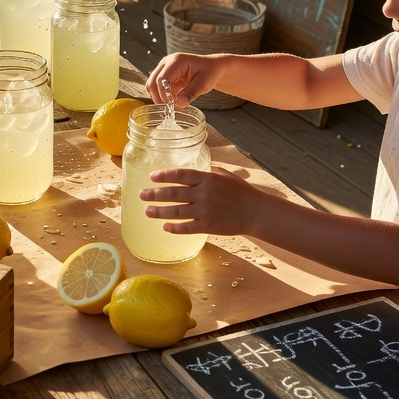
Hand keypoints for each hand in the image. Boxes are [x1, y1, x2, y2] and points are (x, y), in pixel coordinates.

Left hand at [140, 162, 261, 236]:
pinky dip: (174, 228)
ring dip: (159, 211)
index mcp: (207, 179)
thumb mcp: (225, 175)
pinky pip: (186, 228)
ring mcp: (205, 211)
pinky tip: (165, 226)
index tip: (152, 177)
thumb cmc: (241, 192)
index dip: (164, 176)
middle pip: (173, 193)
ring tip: (147, 211)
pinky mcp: (208, 226)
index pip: (181, 175)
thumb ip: (208, 172)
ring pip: (176, 212)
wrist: (256, 212)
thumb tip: (194, 170)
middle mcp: (203, 194)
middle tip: (142, 194)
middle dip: (155, 194)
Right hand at [145, 52, 220, 108]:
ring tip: (175, 104)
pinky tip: (176, 101)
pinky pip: (158, 88)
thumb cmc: (210, 72)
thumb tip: (178, 104)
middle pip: (153, 82)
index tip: (172, 105)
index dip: (164, 94)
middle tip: (172, 108)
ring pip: (153, 86)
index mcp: (176, 61)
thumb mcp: (203, 83)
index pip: (162, 79)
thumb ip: (191, 93)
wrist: (212, 67)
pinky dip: (164, 96)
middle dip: (160, 97)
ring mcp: (164, 69)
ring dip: (161, 97)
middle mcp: (167, 63)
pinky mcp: (165, 76)